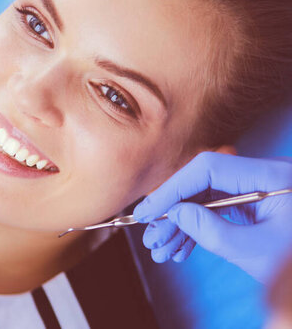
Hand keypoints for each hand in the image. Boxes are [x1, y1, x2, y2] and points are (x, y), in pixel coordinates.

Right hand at [133, 152, 291, 282]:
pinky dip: (198, 228)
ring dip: (181, 224)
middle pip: (203, 182)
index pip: (208, 169)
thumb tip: (176, 214)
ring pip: (206, 197)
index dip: (172, 188)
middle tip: (151, 237)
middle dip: (173, 211)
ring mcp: (258, 189)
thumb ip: (211, 231)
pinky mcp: (255, 203)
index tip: (149, 211)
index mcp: (271, 176)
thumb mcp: (256, 252)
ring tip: (161, 249)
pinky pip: (218, 209)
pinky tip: (181, 248)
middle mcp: (262, 175)